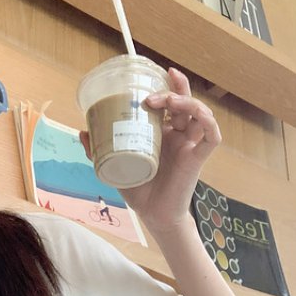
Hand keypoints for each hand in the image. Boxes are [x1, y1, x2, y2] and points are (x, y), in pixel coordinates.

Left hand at [80, 67, 220, 233]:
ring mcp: (190, 145)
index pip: (169, 103)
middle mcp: (179, 135)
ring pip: (199, 113)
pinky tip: (199, 115)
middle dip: (173, 90)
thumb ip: (99, 150)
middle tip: (152, 93)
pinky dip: (209, 123)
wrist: (153, 216)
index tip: (149, 79)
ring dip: (187, 102)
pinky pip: (212, 136)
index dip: (166, 87)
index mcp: (163, 133)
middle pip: (184, 102)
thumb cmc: (140, 191)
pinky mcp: (198, 158)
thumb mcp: (115, 166)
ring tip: (168, 102)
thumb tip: (83, 132)